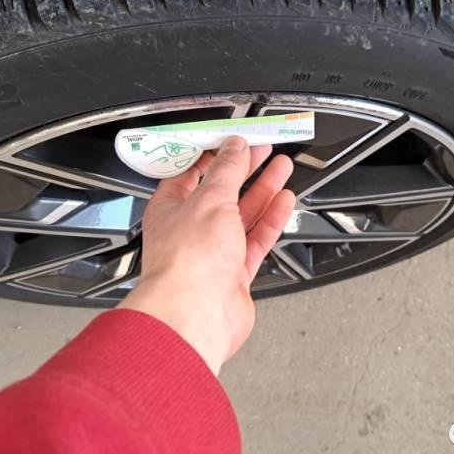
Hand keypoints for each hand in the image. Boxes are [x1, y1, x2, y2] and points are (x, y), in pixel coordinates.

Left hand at [119, 136, 295, 373]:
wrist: (196, 315)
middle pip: (221, 191)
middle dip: (244, 169)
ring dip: (263, 190)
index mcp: (170, 208)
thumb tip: (235, 148)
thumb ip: (227, 172)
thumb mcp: (211, 200)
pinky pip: (256, 239)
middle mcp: (189, 230)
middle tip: (263, 150)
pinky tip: (283, 201)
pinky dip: (271, 219)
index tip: (234, 139)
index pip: (191, 171)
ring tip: (281, 167)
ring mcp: (212, 253)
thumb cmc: (187, 263)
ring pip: (242, 214)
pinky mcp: (233, 274)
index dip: (214, 153)